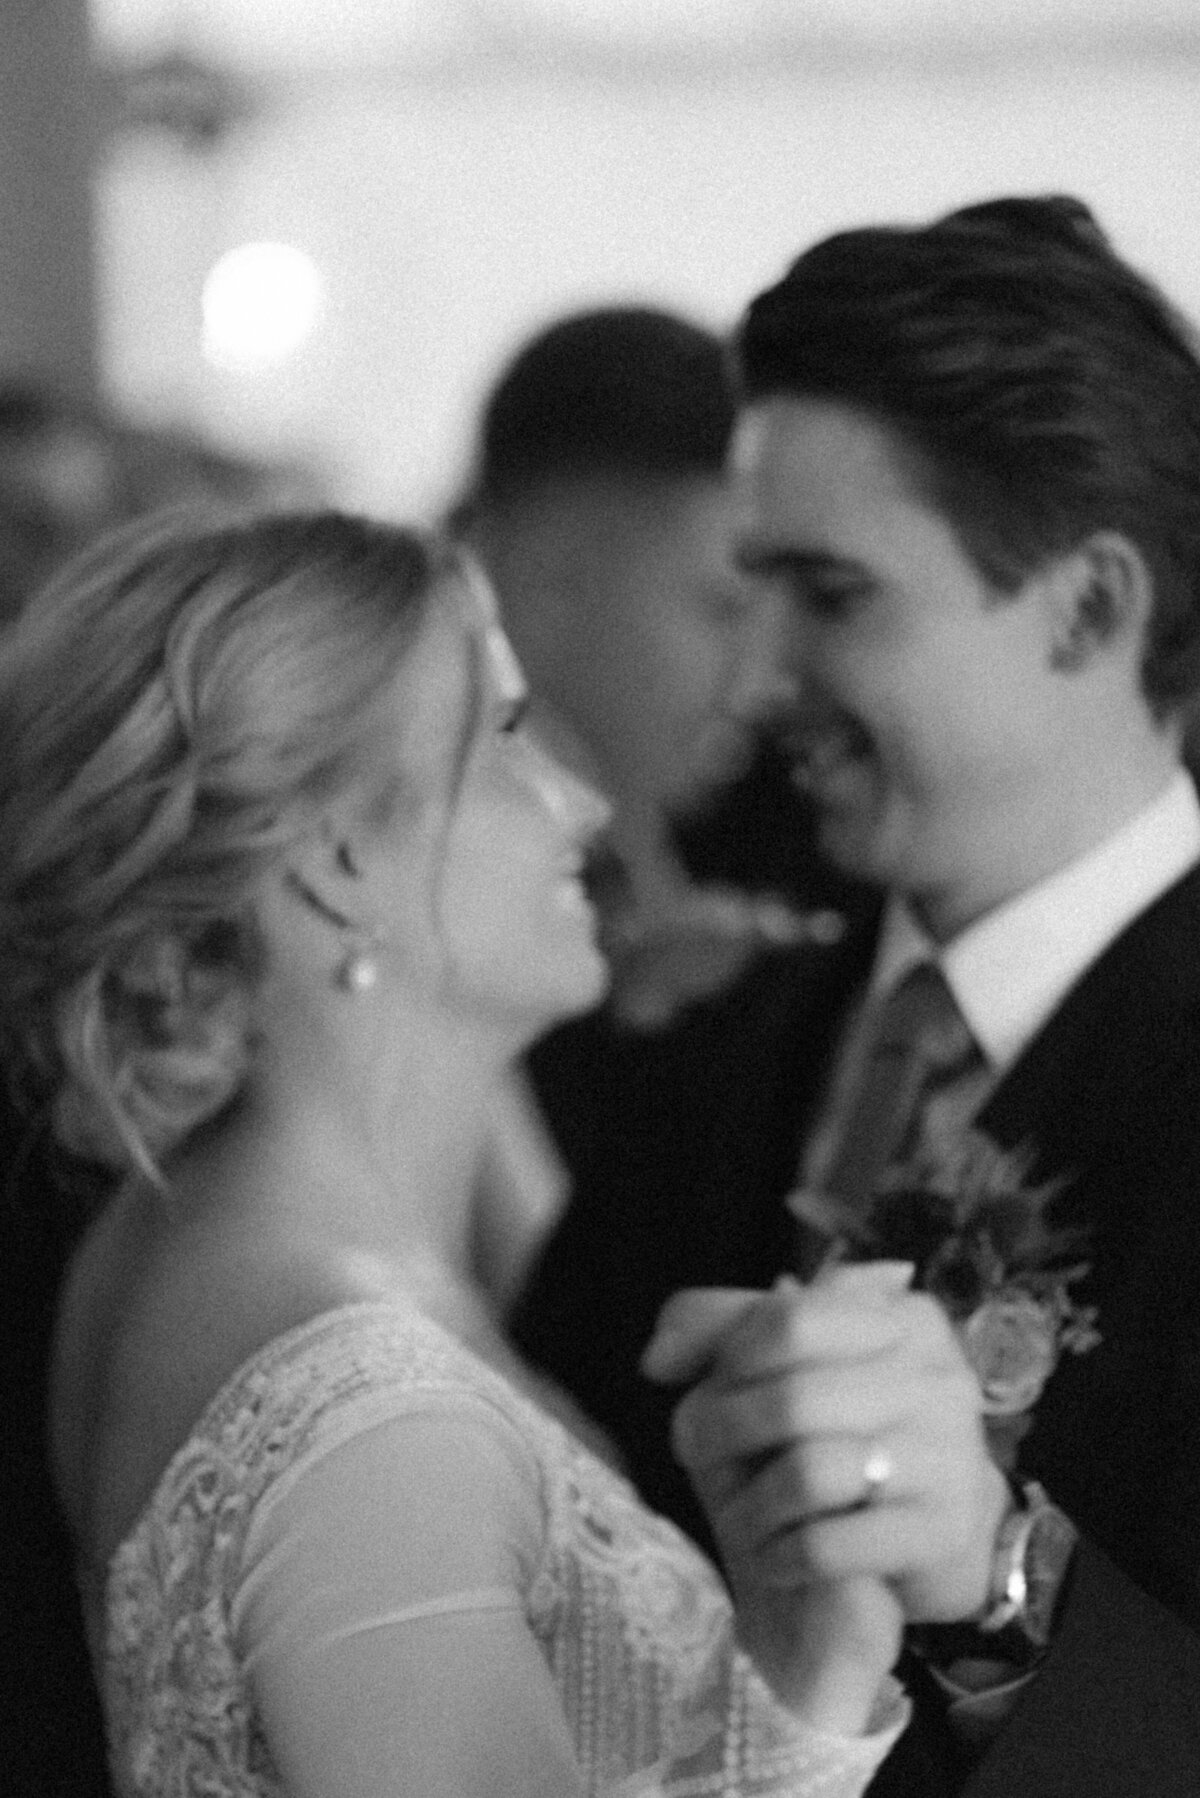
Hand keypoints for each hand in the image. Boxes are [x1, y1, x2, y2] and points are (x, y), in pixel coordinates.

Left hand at [642, 1267, 1010, 1628]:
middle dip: (720, 1432)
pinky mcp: (941, 1532)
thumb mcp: (801, 1364)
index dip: (727, 1357)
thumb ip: (726, 1330)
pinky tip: (773, 1559)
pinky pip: (831, 1543)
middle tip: (692, 1457)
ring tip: (732, 1522)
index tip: (695, 1392)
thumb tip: (657, 1357)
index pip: (791, 1319)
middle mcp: (936, 1376)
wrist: (950, 1531)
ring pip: (810, 1472)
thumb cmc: (854, 1433)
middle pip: (792, 1398)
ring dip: (748, 1508)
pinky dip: (782, 1556)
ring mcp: (948, 1454)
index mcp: (901, 1319)